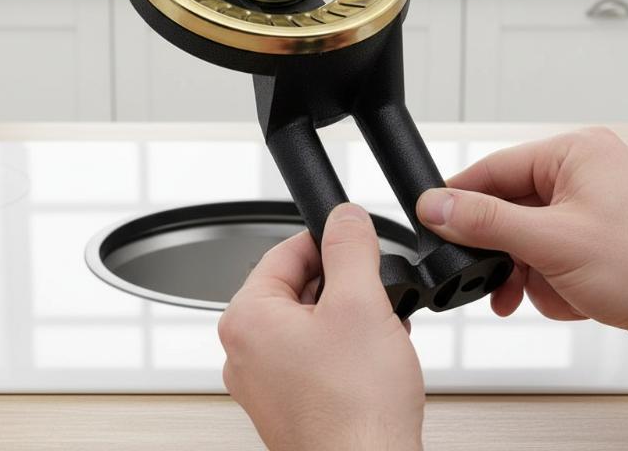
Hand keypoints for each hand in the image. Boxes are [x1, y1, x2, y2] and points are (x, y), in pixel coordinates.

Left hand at [219, 203, 423, 450]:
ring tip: (380, 328)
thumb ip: (350, 246)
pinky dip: (347, 348)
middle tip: (374, 290)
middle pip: (298, 287)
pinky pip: (317, 356)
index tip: (351, 236)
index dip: (325, 238)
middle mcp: (247, 352)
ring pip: (312, 323)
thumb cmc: (353, 410)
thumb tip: (344, 216)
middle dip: (343, 284)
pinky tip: (377, 356)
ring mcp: (268, 384)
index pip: (284, 251)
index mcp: (247, 320)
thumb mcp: (359, 302)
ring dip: (350, 316)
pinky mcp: (292, 405)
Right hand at [417, 127, 627, 359]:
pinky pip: (550, 256)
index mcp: (575, 154)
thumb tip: (435, 205)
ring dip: (529, 272)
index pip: (495, 168)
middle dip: (505, 250)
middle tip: (491, 276)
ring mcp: (592, 210)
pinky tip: (570, 299)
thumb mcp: (552, 243)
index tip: (433, 219)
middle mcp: (583, 176)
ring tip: (545, 293)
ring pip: (527, 237)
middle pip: (510, 207)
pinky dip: (551, 282)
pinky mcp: (597, 241)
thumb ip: (485, 222)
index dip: (461, 198)